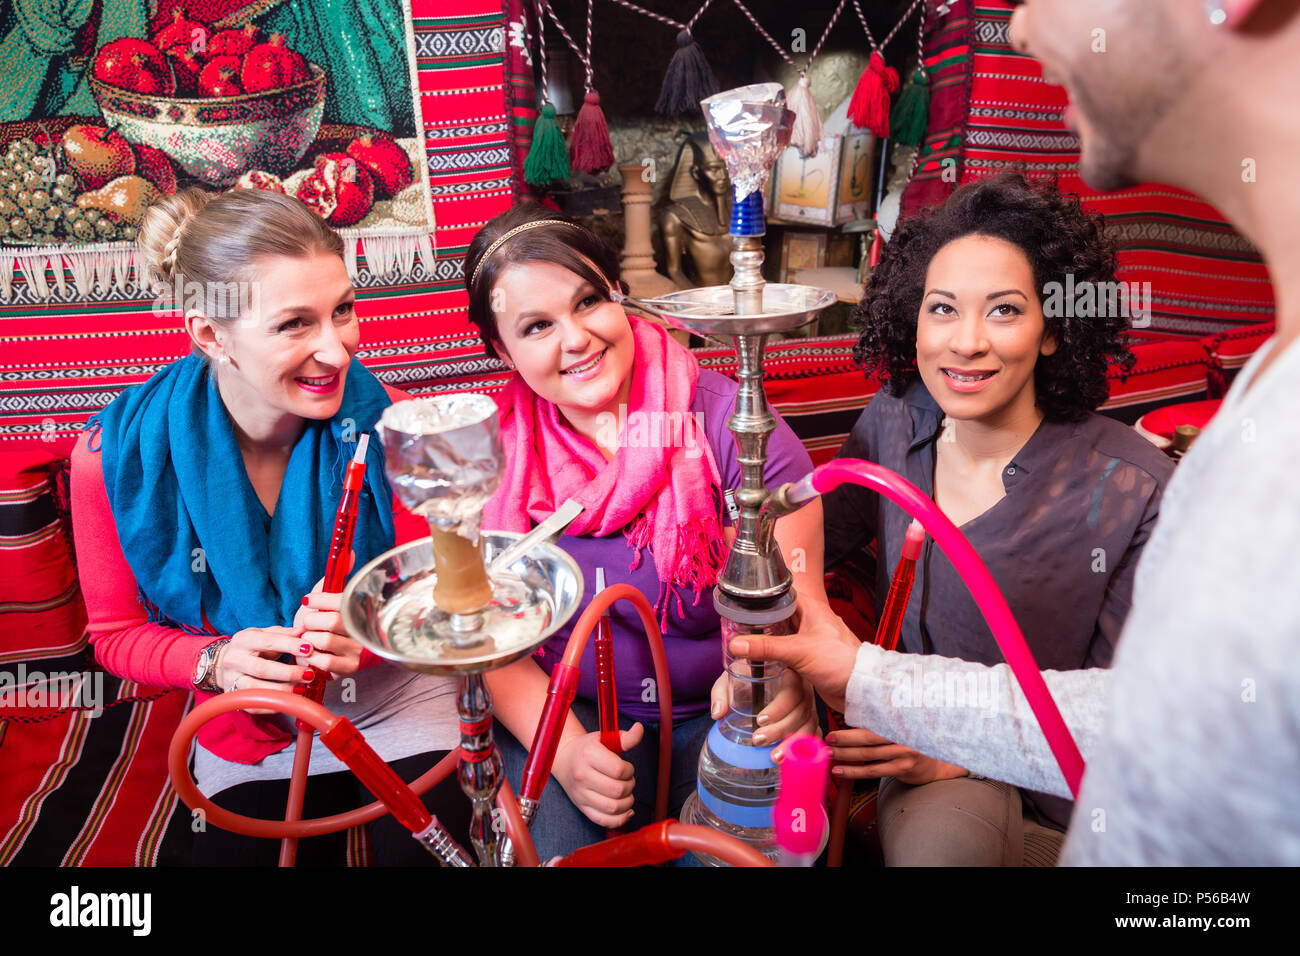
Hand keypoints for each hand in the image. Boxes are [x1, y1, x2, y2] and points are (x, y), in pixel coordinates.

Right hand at [216, 625, 313, 713]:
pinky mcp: (234, 697)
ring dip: (282, 690)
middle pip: (262, 668)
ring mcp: (231, 680)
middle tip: (309, 674)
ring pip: (257, 688)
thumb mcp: (263, 634)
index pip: (268, 641)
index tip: (308, 649)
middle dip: (288, 672)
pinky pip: (254, 704)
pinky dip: (273, 704)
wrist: (223, 663)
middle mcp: (234, 660)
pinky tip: (288, 700)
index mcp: (243, 640)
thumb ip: (283, 633)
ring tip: (301, 688)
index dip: (289, 645)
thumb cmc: (250, 647)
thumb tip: (303, 630)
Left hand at [294, 573, 363, 677]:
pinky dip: (310, 656)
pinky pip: (323, 661)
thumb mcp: (329, 599)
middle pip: (330, 621)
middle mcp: (363, 629)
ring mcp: (357, 650)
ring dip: (308, 639)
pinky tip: (311, 652)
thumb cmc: (327, 622)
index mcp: (362, 608)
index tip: (308, 600)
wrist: (331, 652)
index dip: (319, 599)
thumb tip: (348, 551)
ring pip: (324, 641)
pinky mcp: (349, 668)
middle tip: (308, 623)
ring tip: (309, 638)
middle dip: (310, 621)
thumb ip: (337, 577)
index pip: (341, 600)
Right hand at [552, 724, 644, 827]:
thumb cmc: (589, 748)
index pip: (618, 770)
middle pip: (617, 791)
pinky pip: (604, 820)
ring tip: (626, 793)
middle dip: (630, 786)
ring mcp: (580, 794)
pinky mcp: (582, 807)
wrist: (565, 759)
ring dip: (627, 803)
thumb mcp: (605, 738)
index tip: (626, 767)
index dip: (629, 770)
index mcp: (588, 755)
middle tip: (627, 780)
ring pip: (613, 808)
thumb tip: (640, 728)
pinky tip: (626, 809)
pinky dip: (620, 818)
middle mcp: (582, 776)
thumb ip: (626, 737)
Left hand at [708, 668, 817, 755]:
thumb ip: (722, 693)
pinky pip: (814, 734)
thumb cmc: (745, 678)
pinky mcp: (810, 721)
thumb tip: (719, 712)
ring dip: (794, 743)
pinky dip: (806, 748)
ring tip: (775, 757)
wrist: (755, 681)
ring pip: (810, 725)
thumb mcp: (730, 680)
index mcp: (787, 673)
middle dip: (781, 729)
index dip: (780, 707)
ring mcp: (809, 706)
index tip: (760, 720)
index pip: (792, 689)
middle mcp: (803, 689)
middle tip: (758, 740)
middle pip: (802, 711)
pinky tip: (792, 759)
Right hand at [728, 598, 861, 712]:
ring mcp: (809, 639)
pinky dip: (773, 654)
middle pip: (777, 614)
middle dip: (758, 620)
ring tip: (742, 641)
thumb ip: (766, 647)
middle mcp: (809, 620)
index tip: (740, 600)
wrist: (861, 688)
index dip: (761, 595)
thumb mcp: (798, 651)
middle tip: (735, 624)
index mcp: (810, 608)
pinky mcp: (808, 657)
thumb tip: (736, 644)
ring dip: (765, 639)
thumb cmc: (841, 661)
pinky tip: (760, 659)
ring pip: (780, 634)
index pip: (780, 593)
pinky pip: (786, 651)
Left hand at [826, 727, 966, 784]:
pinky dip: (854, 771)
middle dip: (844, 740)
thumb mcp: (901, 727)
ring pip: (868, 755)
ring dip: (846, 756)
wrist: (938, 763)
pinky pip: (873, 770)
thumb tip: (849, 716)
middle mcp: (903, 735)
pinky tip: (841, 772)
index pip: (872, 720)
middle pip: (868, 737)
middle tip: (827, 741)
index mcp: (900, 720)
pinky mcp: (903, 768)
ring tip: (830, 755)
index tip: (833, 729)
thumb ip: (881, 722)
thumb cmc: (913, 742)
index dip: (851, 725)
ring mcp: (904, 752)